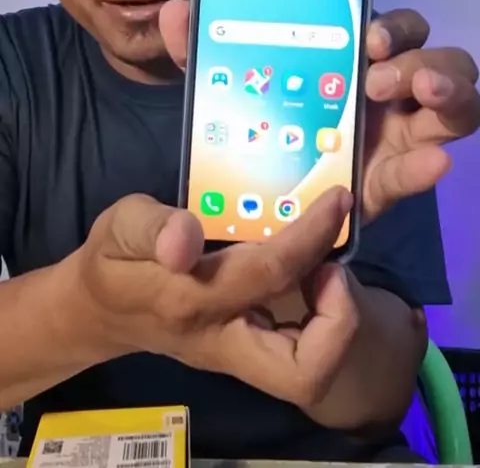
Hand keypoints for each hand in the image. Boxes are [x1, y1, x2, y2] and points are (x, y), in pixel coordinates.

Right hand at [74, 188, 358, 405]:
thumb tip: (185, 239)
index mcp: (190, 301)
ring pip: (305, 373)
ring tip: (325, 266)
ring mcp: (236, 355)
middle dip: (341, 321)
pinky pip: (297, 352)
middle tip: (335, 266)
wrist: (100, 311)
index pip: (268, 272)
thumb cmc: (113, 261)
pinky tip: (309, 273)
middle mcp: (222, 340)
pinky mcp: (245, 351)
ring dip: (334, 322)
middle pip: (302, 371)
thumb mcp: (119, 227)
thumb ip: (150, 228)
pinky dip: (319, 317)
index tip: (337, 199)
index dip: (312, 234)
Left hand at [159, 0, 479, 222]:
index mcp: (355, 58)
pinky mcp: (391, 178)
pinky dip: (427, 164)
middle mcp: (387, 90)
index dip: (393, 26)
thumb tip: (177, 11)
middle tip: (380, 74)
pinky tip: (432, 162)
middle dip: (421, 58)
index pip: (394, 28)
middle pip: (436, 58)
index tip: (369, 37)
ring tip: (419, 95)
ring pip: (455, 104)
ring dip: (446, 91)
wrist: (254, 192)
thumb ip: (202, 51)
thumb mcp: (225, 83)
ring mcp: (398, 133)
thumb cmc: (257, 122)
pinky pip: (420, 169)